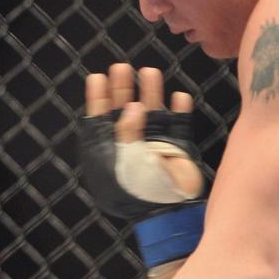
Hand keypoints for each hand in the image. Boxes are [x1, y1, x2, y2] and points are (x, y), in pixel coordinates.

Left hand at [79, 64, 207, 270]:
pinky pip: (179, 124)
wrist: (168, 211)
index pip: (100, 119)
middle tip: (121, 67)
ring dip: (151, 93)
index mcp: (111, 151)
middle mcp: (131, 145)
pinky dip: (180, 110)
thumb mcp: (125, 161)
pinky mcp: (177, 149)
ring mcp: (154, 145)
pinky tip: (179, 96)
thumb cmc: (138, 189)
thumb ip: (127, 132)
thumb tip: (132, 106)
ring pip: (152, 112)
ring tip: (150, 72)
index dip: (98, 98)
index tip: (97, 77)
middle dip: (122, 89)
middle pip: (124, 110)